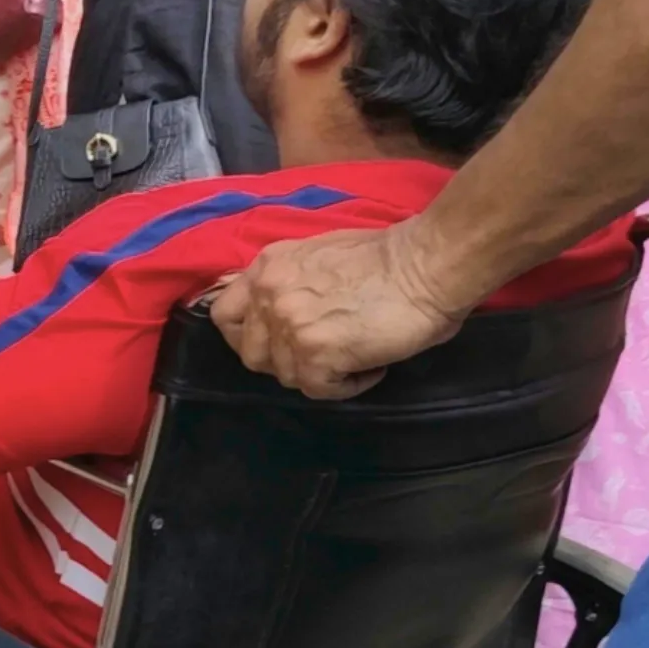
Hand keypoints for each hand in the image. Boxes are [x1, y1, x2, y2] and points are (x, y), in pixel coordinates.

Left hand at [211, 221, 474, 400]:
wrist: (423, 265)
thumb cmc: (387, 258)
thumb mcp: (316, 257)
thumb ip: (290, 283)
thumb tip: (284, 314)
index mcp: (267, 268)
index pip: (225, 315)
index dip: (245, 336)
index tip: (272, 342)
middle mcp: (269, 296)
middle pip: (252, 355)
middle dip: (285, 360)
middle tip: (322, 353)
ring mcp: (289, 328)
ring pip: (288, 376)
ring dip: (321, 372)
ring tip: (355, 354)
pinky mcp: (316, 356)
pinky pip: (320, 390)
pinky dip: (348, 385)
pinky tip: (370, 366)